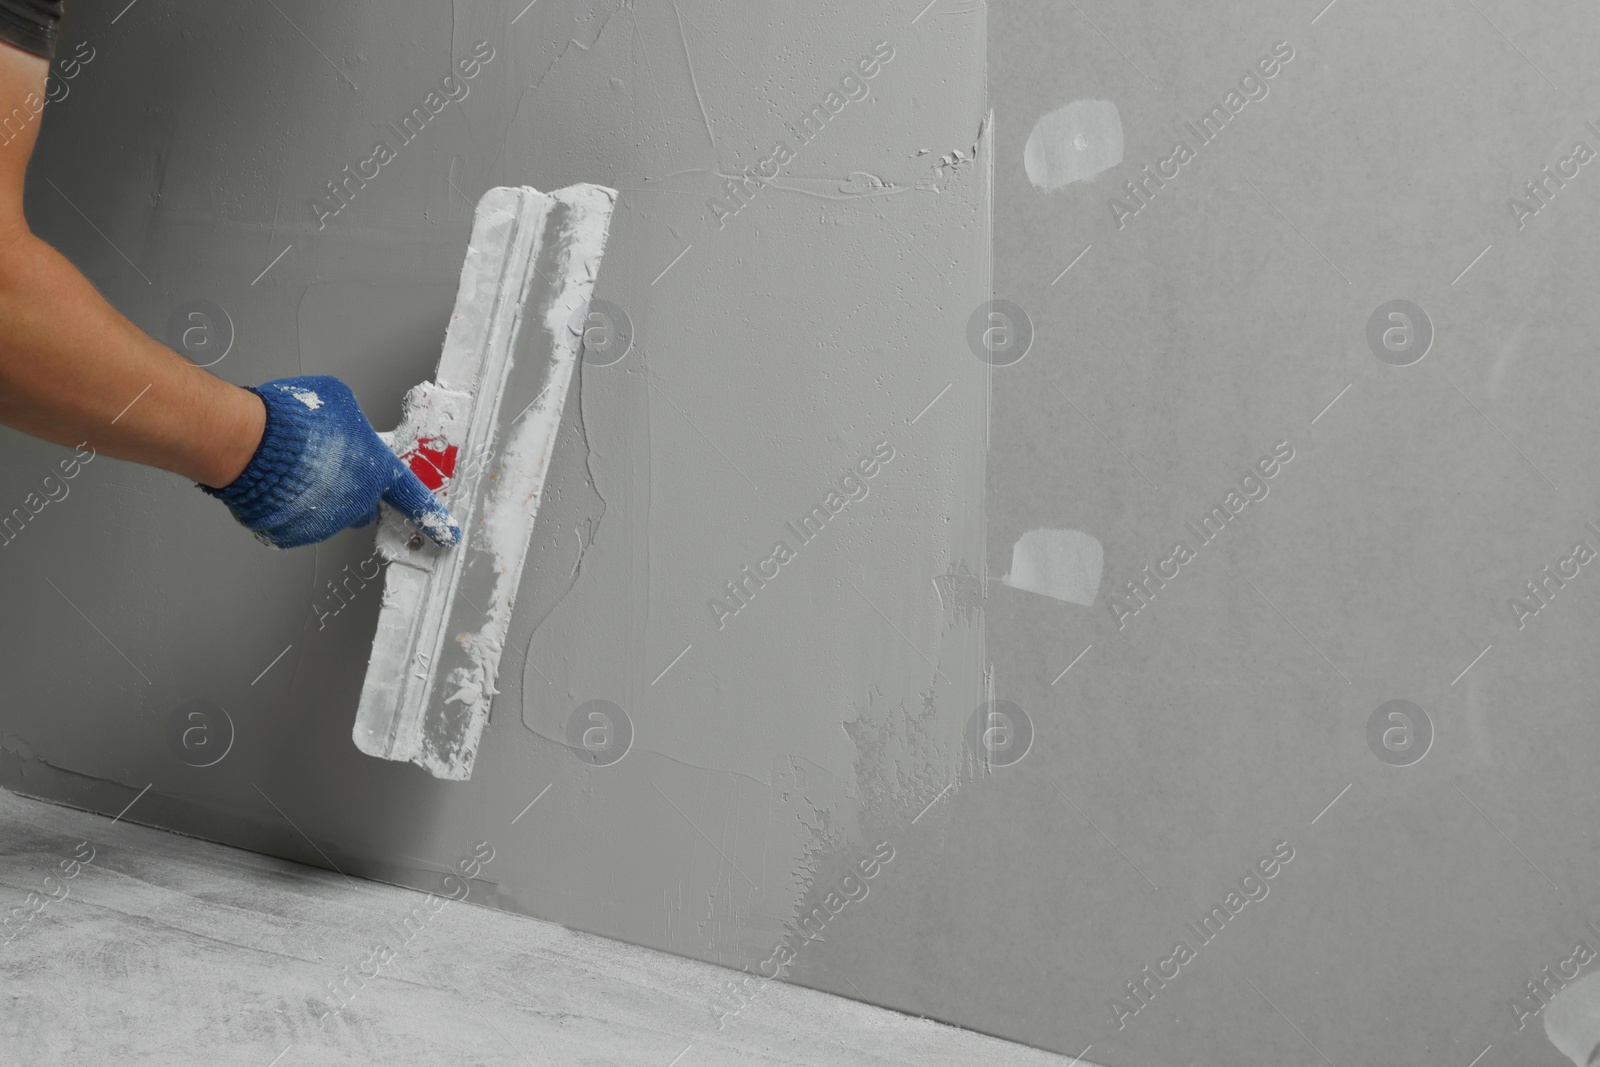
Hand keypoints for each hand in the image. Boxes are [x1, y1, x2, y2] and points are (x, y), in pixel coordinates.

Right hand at [201, 375, 460, 548]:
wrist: (248, 441)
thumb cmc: (294, 418)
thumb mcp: (340, 402)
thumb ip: (354, 425)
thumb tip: (348, 430)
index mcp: (376, 471)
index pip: (413, 497)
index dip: (432, 516)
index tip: (447, 532)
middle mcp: (356, 502)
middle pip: (364, 505)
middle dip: (353, 492)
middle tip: (329, 468)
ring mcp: (324, 523)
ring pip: (328, 514)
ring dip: (317, 497)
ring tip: (293, 469)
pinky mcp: (292, 535)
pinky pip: (296, 522)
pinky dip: (289, 508)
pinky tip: (276, 485)